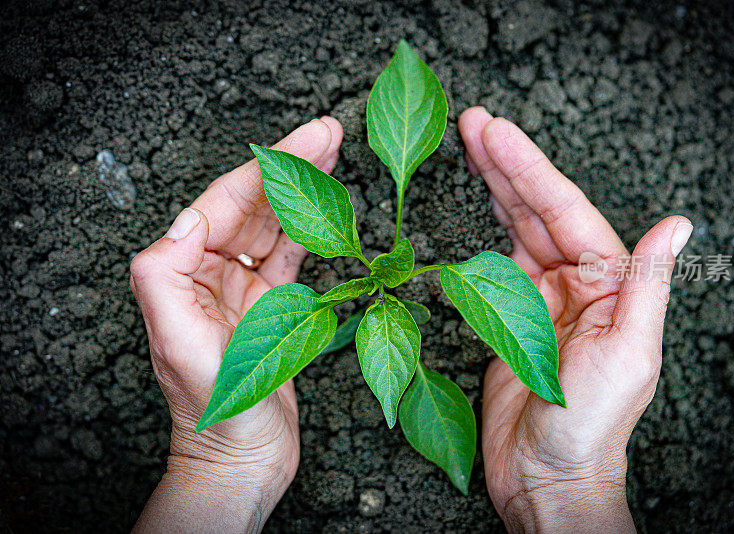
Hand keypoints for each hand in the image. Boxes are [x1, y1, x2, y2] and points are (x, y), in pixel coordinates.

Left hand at [130, 117, 342, 531]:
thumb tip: (188, 218)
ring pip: (276, 225)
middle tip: (329, 133)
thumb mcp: (178, 344)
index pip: (225, 203)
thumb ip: (165, 276)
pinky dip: (313, 230)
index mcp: (182, 274)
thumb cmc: (216, 410)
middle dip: (292, 166)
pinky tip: (330, 211)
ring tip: (334, 154)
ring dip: (305, 189)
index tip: (305, 140)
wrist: (246, 460)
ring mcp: (244, 289)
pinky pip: (293, 256)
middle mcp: (210, 274)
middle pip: (254, 206)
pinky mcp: (274, 307)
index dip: (267, 168)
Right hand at [459, 107, 691, 531]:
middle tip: (473, 123)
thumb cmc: (590, 426)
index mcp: (608, 285)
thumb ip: (647, 286)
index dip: (529, 168)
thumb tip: (678, 224)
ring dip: (495, 185)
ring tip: (470, 145)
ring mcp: (540, 298)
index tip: (496, 132)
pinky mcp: (508, 317)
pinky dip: (485, 226)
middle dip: (506, 164)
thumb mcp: (629, 355)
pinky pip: (495, 260)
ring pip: (516, 227)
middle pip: (538, 209)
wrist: (546, 476)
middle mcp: (576, 284)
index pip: (565, 211)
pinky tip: (478, 201)